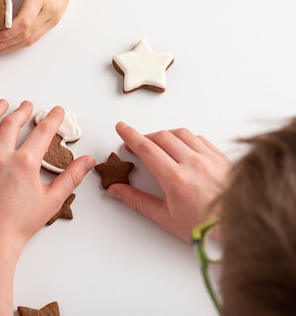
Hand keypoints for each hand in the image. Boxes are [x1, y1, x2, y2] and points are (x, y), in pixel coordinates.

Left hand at [0, 0, 78, 55]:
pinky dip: (21, 41)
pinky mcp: (54, 21)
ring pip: (32, 39)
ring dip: (12, 47)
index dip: (8, 33)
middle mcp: (49, 9)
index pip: (24, 22)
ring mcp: (53, 17)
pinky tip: (10, 43)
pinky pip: (37, 36)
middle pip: (27, 35)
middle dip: (6, 44)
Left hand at [0, 99, 93, 254]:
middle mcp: (0, 157)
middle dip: (22, 110)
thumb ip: (71, 177)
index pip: (42, 132)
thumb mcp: (52, 201)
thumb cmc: (19, 225)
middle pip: (12, 123)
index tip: (56, 111)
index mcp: (24, 163)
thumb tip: (87, 161)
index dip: (52, 118)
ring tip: (0, 104)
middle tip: (27, 105)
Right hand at [109, 122, 231, 241]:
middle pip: (161, 137)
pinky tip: (181, 147)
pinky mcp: (221, 158)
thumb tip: (116, 190)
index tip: (121, 128)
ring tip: (157, 145)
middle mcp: (193, 163)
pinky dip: (185, 138)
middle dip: (144, 137)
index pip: (147, 148)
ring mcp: (209, 158)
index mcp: (176, 179)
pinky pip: (200, 139)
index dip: (130, 136)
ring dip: (164, 135)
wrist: (240, 228)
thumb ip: (137, 200)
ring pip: (181, 133)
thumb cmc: (204, 228)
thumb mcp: (165, 217)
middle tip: (135, 144)